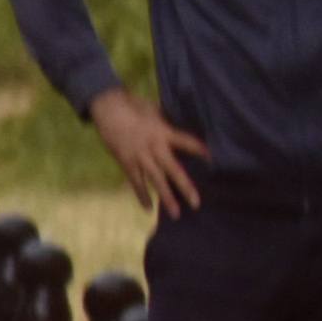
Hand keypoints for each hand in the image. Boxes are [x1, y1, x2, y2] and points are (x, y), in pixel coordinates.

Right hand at [86, 88, 206, 218]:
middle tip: (196, 203)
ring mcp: (140, 157)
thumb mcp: (156, 110)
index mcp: (164, 132)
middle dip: (185, 187)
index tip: (212, 158)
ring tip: (175, 214)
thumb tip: (181, 126)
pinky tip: (149, 209)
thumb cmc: (134, 106)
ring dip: (166, 197)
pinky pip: (136, 182)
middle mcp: (154, 148)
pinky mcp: (127, 163)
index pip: (186, 142)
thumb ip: (168, 122)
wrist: (109, 109)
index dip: (199, 149)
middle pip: (173, 170)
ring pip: (155, 181)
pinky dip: (141, 196)